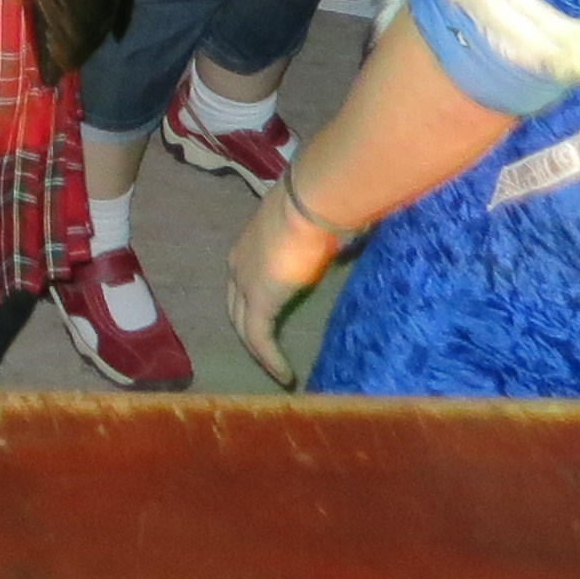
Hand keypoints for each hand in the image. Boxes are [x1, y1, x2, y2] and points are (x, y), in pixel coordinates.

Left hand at [225, 187, 342, 388]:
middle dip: (251, 331)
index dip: (253, 302)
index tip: (271, 319)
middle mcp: (239, 263)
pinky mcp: (258, 301)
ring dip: (260, 351)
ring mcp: (244, 282)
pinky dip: (270, 359)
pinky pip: (259, 338)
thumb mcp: (310, 225)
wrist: (310, 202)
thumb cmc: (317, 205)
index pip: (244, 281)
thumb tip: (342, 243)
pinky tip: (286, 376)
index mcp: (249, 244)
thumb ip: (316, 240)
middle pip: (236, 307)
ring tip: (279, 372)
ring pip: (244, 326)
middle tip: (270, 354)